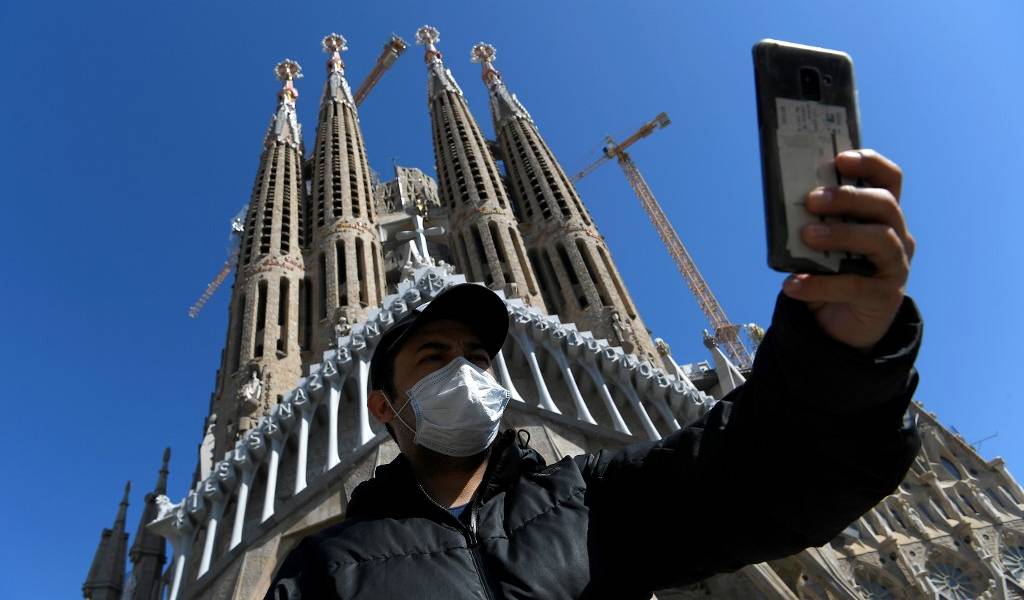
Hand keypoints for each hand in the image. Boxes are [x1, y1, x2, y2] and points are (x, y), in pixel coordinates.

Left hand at [781, 150, 915, 350]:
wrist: (838, 325)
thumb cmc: (830, 272)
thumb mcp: (821, 244)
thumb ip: (813, 222)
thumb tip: (783, 203)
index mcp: (881, 215)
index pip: (888, 178)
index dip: (869, 163)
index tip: (840, 159)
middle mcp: (897, 236)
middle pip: (885, 204)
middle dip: (849, 197)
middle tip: (812, 199)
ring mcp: (896, 266)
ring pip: (880, 239)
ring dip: (841, 233)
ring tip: (807, 236)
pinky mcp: (885, 297)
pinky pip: (855, 286)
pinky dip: (819, 284)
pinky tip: (792, 284)